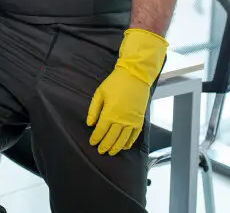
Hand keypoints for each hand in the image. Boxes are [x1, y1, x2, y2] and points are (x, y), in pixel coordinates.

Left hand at [86, 28, 167, 155]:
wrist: (135, 76)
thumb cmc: (115, 83)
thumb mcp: (99, 93)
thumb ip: (93, 110)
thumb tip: (89, 123)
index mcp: (110, 113)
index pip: (101, 130)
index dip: (96, 138)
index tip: (92, 143)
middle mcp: (121, 120)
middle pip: (111, 138)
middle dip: (105, 145)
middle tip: (100, 151)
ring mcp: (132, 121)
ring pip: (123, 139)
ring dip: (116, 147)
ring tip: (110, 153)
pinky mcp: (139, 120)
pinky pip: (134, 135)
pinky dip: (129, 143)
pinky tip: (124, 147)